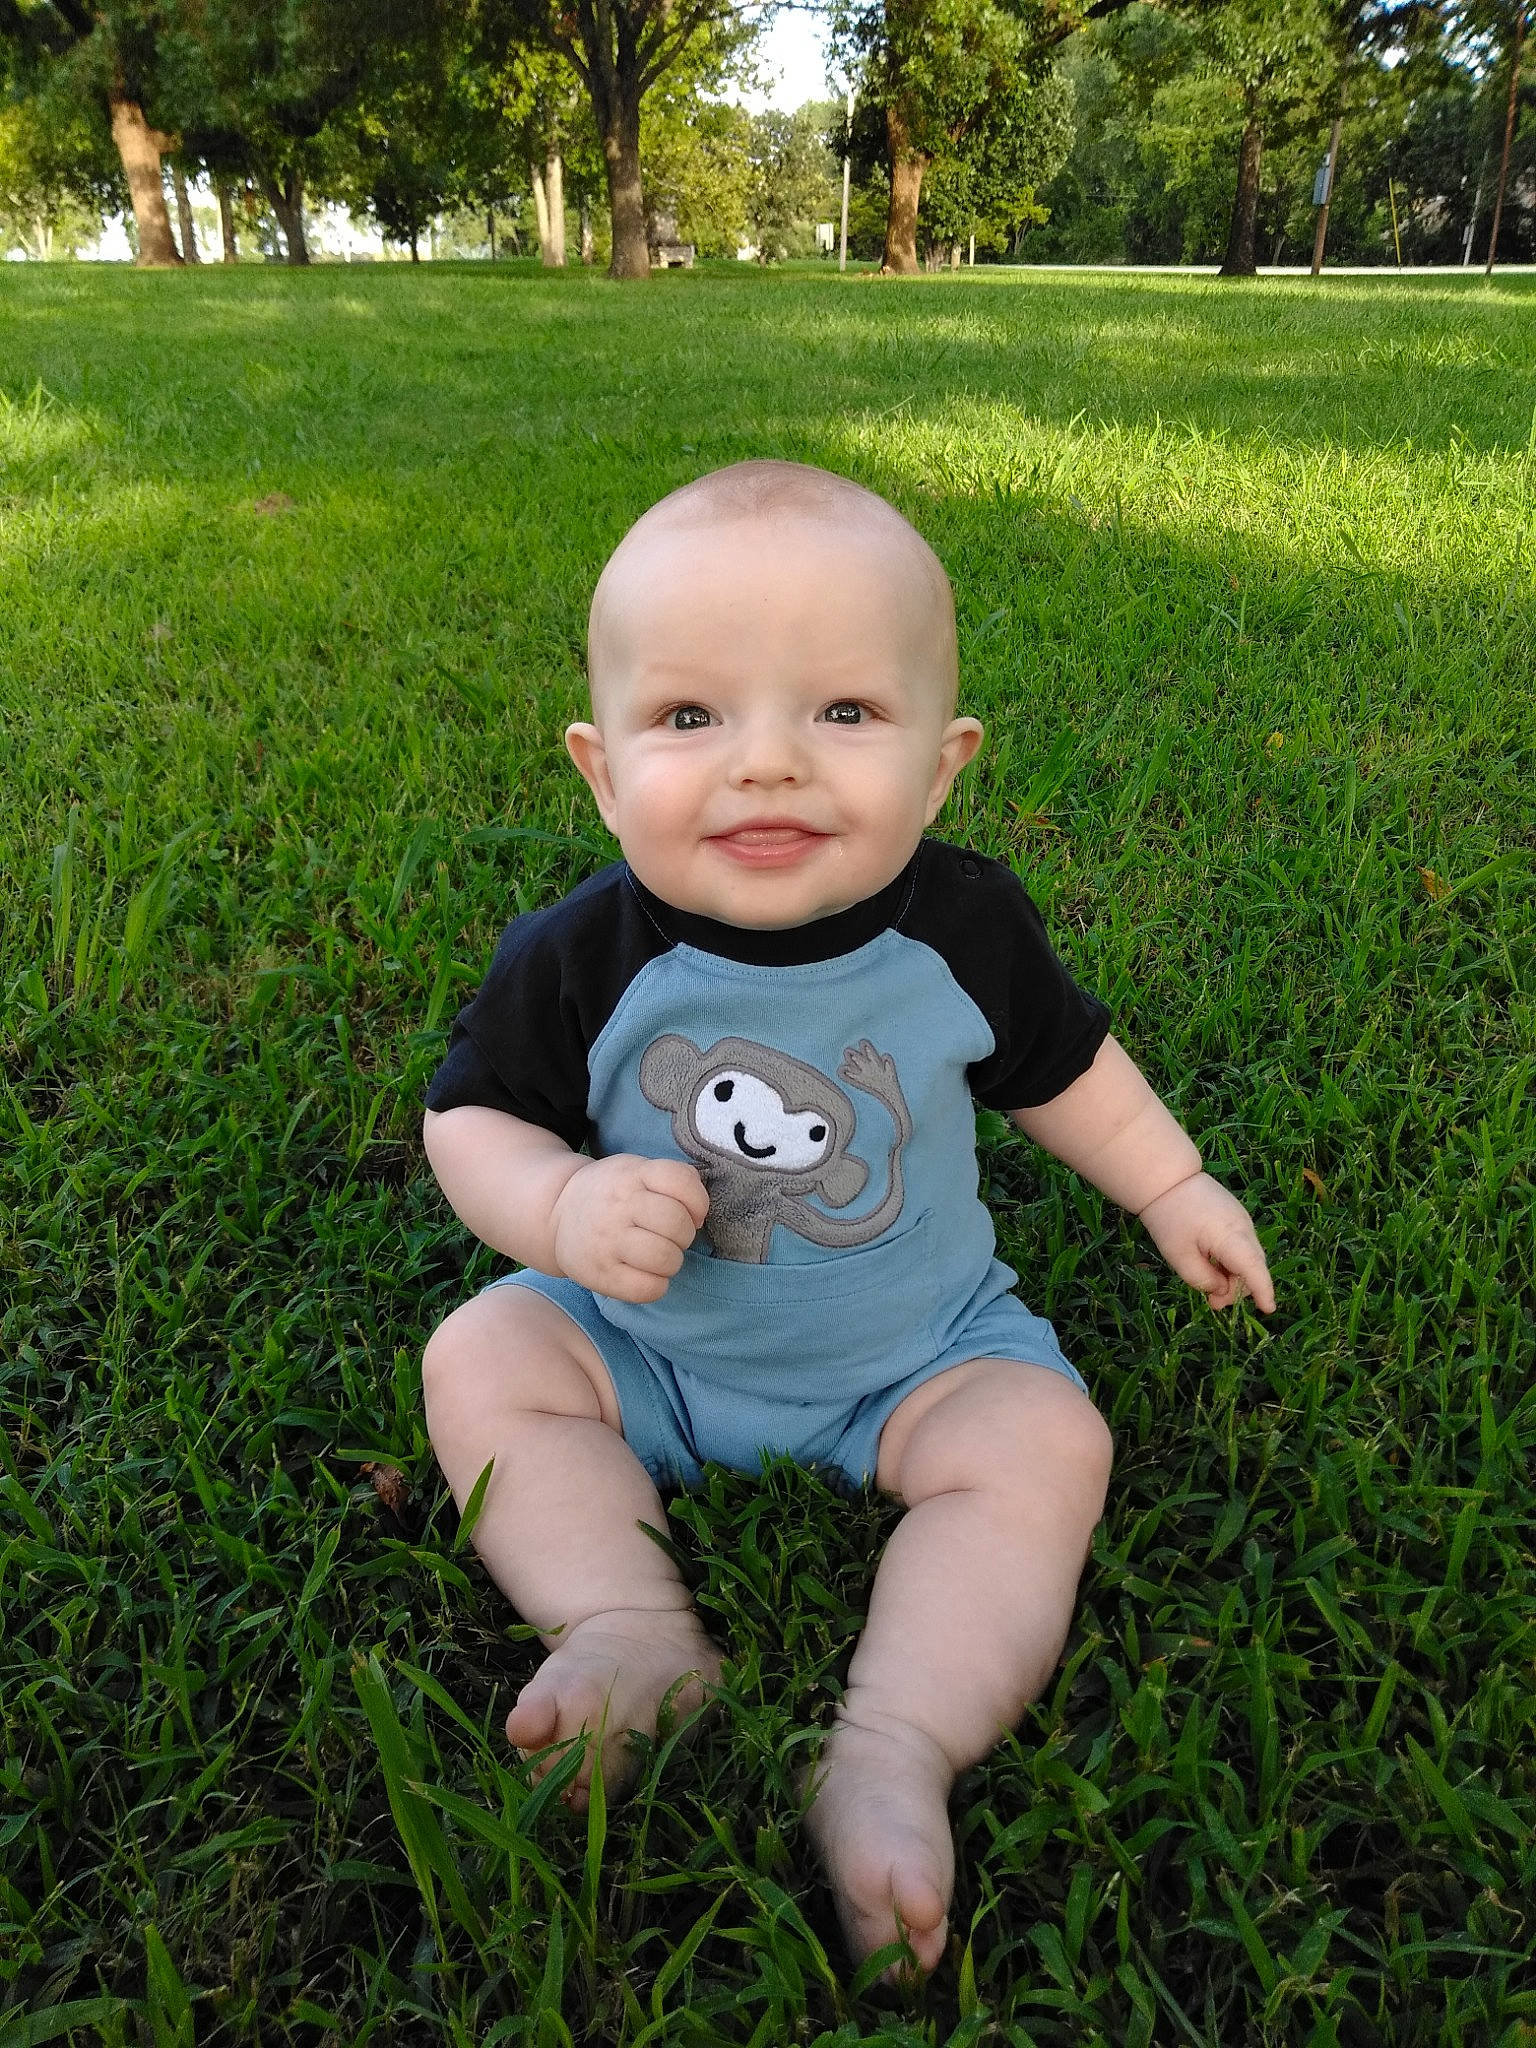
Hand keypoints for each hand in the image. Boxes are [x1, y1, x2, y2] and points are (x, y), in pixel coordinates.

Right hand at [549, 1154, 709, 1303]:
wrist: (557, 1213)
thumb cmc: (611, 1194)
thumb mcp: (636, 1170)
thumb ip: (671, 1180)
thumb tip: (698, 1217)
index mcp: (633, 1174)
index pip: (680, 1181)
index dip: (698, 1202)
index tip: (692, 1213)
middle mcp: (619, 1205)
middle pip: (676, 1223)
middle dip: (684, 1236)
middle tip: (670, 1238)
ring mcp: (607, 1240)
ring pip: (665, 1258)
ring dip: (672, 1262)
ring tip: (659, 1257)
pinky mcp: (599, 1274)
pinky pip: (647, 1289)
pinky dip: (657, 1285)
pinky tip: (647, 1275)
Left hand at [1137, 1172, 1275, 1314]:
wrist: (1167, 1178)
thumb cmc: (1170, 1218)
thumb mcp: (1179, 1256)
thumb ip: (1203, 1279)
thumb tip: (1222, 1290)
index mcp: (1232, 1237)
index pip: (1255, 1270)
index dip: (1264, 1291)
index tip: (1269, 1309)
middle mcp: (1244, 1228)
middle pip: (1253, 1267)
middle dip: (1237, 1289)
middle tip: (1213, 1303)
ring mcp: (1242, 1220)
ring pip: (1248, 1258)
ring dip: (1234, 1276)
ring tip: (1210, 1288)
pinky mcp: (1235, 1217)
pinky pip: (1241, 1246)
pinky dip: (1232, 1262)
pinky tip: (1213, 1266)